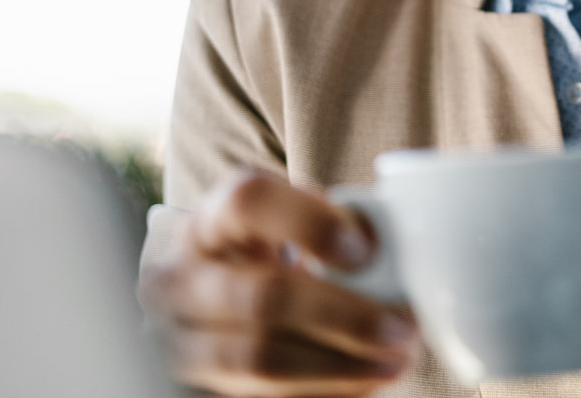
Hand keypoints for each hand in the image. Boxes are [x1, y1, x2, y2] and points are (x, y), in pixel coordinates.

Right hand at [139, 170, 419, 396]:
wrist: (216, 299)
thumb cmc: (268, 253)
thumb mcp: (291, 222)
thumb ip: (336, 224)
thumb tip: (390, 254)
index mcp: (210, 220)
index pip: (249, 201)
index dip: (311, 224)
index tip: (365, 252)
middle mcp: (179, 278)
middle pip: (263, 297)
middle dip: (346, 317)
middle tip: (403, 328)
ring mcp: (178, 340)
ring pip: (259, 360)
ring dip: (339, 366)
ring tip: (395, 362)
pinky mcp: (192, 387)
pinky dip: (322, 392)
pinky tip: (363, 382)